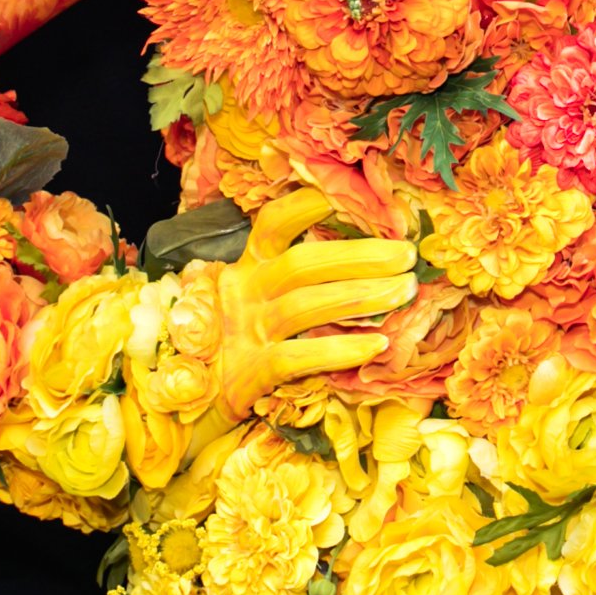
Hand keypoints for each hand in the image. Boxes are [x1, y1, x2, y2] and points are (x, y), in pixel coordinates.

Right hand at [209, 186, 418, 415]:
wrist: (189, 398)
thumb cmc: (241, 339)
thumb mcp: (259, 298)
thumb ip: (300, 278)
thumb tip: (373, 259)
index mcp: (247, 267)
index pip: (272, 224)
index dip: (307, 206)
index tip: (350, 196)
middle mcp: (243, 293)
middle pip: (301, 264)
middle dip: (359, 255)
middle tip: (406, 255)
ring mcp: (243, 333)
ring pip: (303, 306)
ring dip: (360, 296)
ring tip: (404, 292)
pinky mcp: (247, 374)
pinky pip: (296, 357)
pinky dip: (339, 349)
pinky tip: (377, 345)